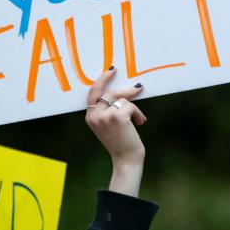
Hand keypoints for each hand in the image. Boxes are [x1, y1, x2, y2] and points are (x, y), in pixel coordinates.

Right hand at [85, 67, 146, 196]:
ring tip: (138, 119)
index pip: (93, 92)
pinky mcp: (117, 116)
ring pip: (122, 99)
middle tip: (138, 87)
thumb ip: (107, 110)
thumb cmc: (120, 142)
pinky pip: (131, 106)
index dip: (102, 79)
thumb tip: (121, 90)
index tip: (111, 70)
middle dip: (125, 89)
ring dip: (134, 108)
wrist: (126, 160)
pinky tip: (140, 123)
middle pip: (109, 91)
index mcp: (90, 117)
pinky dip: (138, 113)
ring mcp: (104, 116)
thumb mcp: (108, 125)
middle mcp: (94, 115)